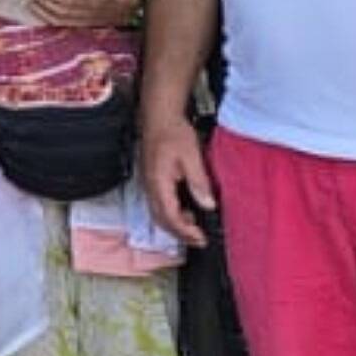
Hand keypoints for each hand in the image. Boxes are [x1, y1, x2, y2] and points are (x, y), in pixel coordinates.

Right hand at [138, 110, 214, 249]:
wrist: (158, 116)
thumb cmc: (173, 132)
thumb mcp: (191, 156)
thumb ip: (199, 182)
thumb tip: (208, 205)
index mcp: (159, 182)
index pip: (170, 216)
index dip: (185, 232)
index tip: (201, 238)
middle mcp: (150, 186)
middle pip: (161, 220)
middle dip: (180, 234)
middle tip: (199, 239)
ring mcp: (148, 184)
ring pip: (158, 214)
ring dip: (175, 225)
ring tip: (194, 227)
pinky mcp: (151, 180)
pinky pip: (158, 205)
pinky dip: (171, 214)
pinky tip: (185, 211)